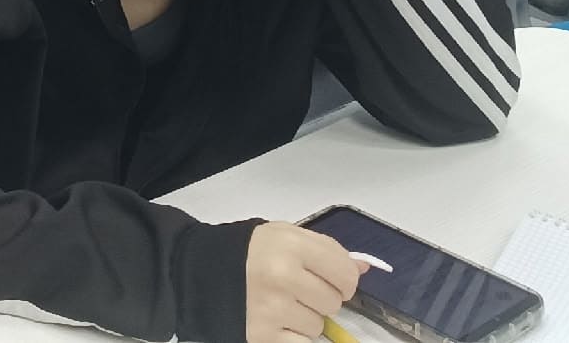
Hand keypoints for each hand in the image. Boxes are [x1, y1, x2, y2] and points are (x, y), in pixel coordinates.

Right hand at [244, 220, 361, 342]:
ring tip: (283, 303)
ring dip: (306, 318)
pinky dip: (294, 336)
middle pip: (334, 302)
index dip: (345, 279)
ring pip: (318, 326)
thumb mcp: (286, 236)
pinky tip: (278, 320)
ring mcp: (272, 308)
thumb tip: (363, 268)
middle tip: (300, 290)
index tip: (334, 280)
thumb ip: (326, 249)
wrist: (205, 271)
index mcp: (291, 245)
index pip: (346, 273)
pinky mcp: (263, 335)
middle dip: (322, 298)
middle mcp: (282, 276)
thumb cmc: (252, 251)